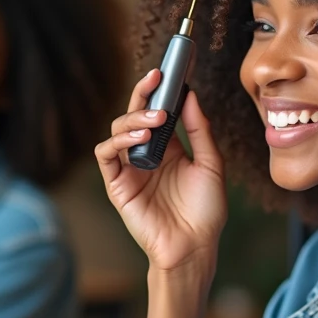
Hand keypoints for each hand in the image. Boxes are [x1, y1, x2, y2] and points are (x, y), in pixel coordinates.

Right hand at [95, 69, 227, 274]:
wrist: (194, 247)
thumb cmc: (205, 212)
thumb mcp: (211, 164)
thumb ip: (200, 130)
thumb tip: (190, 95)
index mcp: (168, 147)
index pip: (157, 110)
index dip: (160, 90)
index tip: (171, 70)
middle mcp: (146, 154)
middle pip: (134, 113)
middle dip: (143, 94)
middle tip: (157, 80)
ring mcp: (129, 168)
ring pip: (117, 129)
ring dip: (134, 118)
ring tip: (156, 120)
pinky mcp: (116, 184)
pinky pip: (105, 154)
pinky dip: (118, 140)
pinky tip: (140, 137)